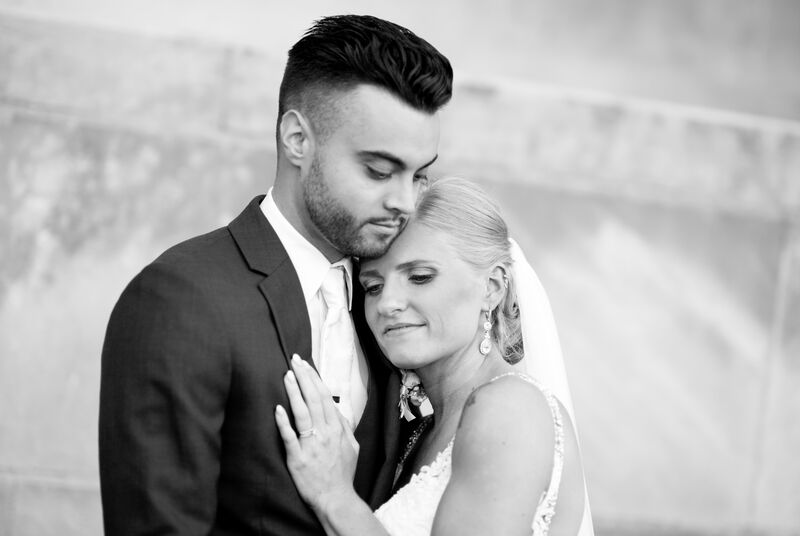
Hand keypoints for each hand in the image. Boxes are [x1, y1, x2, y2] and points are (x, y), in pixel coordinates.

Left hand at [275, 354, 359, 511]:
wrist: (336, 499)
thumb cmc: (342, 474)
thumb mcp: (352, 447)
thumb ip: (345, 426)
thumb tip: (337, 409)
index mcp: (337, 429)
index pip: (325, 397)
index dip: (314, 378)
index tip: (306, 365)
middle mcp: (326, 433)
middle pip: (314, 399)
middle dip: (304, 377)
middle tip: (294, 360)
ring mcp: (312, 445)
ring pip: (302, 413)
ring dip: (294, 392)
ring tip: (287, 375)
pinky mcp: (298, 458)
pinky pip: (290, 437)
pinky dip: (284, 422)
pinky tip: (277, 408)